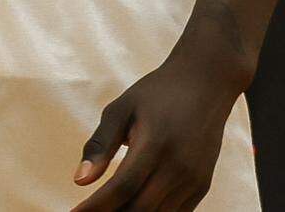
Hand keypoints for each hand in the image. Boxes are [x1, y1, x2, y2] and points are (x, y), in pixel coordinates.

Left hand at [71, 50, 239, 211]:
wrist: (205, 84)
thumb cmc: (156, 93)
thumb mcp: (122, 108)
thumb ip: (101, 144)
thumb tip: (80, 180)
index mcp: (154, 144)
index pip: (122, 188)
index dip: (96, 207)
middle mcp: (177, 167)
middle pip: (140, 209)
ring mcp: (193, 180)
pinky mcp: (202, 187)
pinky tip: (132, 209)